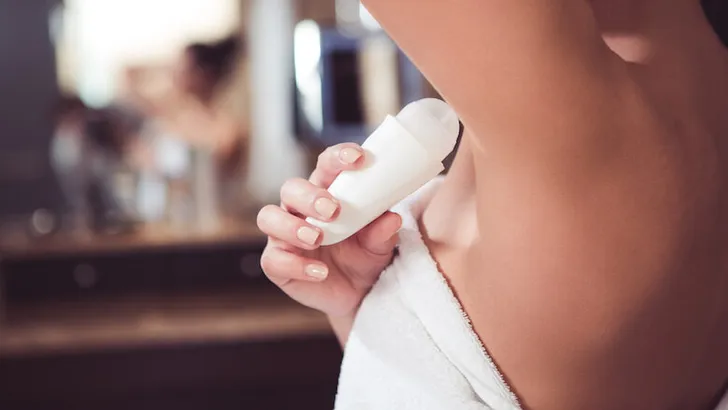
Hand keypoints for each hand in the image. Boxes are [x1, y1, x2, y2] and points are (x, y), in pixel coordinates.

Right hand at [257, 143, 401, 317]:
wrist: (359, 294)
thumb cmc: (366, 256)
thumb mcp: (380, 245)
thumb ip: (382, 232)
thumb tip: (392, 218)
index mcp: (328, 192)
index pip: (326, 165)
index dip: (338, 157)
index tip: (358, 158)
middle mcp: (300, 209)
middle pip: (291, 188)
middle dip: (309, 195)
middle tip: (333, 210)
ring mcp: (284, 235)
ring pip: (269, 217)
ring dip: (291, 225)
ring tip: (316, 239)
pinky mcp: (278, 263)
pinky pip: (273, 260)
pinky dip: (295, 265)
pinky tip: (319, 272)